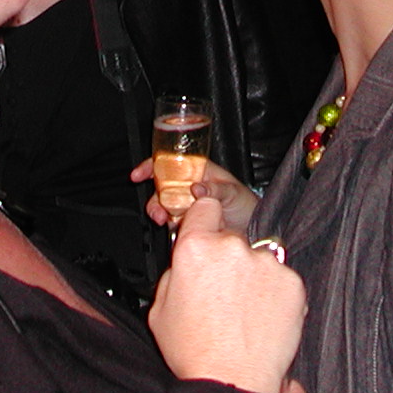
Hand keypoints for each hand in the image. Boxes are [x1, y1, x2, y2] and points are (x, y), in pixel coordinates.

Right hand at [131, 157, 253, 232]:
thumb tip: (196, 188)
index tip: (139, 174)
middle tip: (157, 211)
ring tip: (164, 221)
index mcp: (199, 172)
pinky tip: (175, 229)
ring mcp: (187, 204)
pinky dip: (168, 226)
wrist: (253, 230)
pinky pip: (171, 222)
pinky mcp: (188, 222)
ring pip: (164, 205)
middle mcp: (189, 186)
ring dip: (159, 212)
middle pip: (161, 186)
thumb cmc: (246, 204)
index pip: (171, 162)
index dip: (153, 165)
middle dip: (154, 198)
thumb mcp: (233, 192)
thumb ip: (215, 189)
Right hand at [149, 198, 304, 392]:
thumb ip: (174, 273)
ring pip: (258, 259)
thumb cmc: (195, 353)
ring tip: (243, 314)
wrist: (235, 383)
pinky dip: (275, 294)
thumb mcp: (159, 310)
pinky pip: (281, 279)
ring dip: (253, 277)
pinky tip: (261, 319)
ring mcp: (267, 263)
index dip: (205, 221)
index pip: (205, 207)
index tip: (207, 233)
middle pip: (231, 239)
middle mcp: (233, 248)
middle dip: (228, 260)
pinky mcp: (293, 282)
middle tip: (222, 295)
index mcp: (195, 249)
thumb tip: (185, 262)